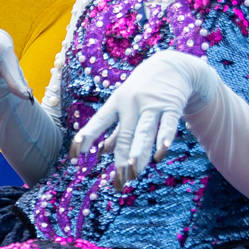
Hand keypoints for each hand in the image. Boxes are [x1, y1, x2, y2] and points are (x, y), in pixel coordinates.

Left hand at [72, 51, 215, 188]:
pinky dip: (164, 140)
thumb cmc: (142, 88)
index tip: (74, 157)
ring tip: (133, 172)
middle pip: (124, 135)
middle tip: (119, 183)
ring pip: (144, 132)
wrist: (173, 65)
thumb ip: (115, 129)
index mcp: (116, 102)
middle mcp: (132, 104)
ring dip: (138, 153)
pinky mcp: (172, 106)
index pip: (98, 122)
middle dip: (120, 160)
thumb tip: (102, 152)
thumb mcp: (124, 102)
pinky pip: (167, 125)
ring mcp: (152, 105)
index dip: (85, 139)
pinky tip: (160, 154)